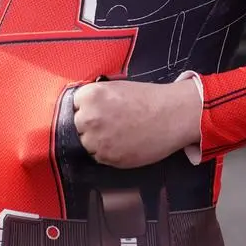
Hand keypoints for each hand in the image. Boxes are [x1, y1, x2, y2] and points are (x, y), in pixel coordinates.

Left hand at [73, 78, 201, 167]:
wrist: (172, 116)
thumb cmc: (148, 99)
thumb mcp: (115, 88)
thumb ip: (95, 98)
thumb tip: (82, 107)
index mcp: (90, 96)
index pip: (73, 105)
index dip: (85, 108)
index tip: (94, 111)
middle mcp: (89, 118)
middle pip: (77, 125)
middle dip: (89, 125)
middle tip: (108, 123)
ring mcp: (97, 140)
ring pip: (86, 143)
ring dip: (96, 141)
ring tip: (116, 134)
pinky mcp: (109, 158)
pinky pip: (99, 157)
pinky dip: (107, 153)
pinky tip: (122, 143)